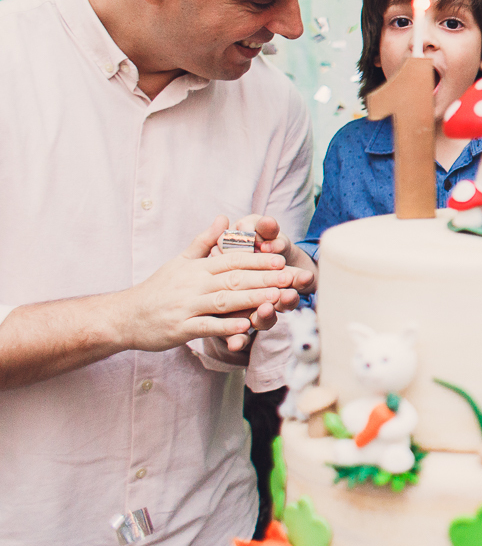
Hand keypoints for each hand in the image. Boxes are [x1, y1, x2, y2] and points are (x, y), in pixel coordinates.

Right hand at [122, 216, 303, 352]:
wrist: (125, 315)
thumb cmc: (158, 288)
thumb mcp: (180, 260)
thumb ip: (204, 240)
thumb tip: (224, 217)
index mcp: (197, 268)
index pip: (233, 261)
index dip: (258, 260)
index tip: (282, 259)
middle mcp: (194, 285)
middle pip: (234, 279)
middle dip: (265, 278)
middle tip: (291, 278)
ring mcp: (187, 306)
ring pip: (224, 301)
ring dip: (252, 300)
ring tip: (277, 299)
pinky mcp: (181, 328)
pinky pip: (206, 327)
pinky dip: (226, 327)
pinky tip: (246, 327)